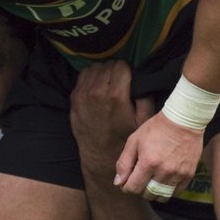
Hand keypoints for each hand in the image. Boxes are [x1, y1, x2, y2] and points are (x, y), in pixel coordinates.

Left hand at [70, 60, 137, 176]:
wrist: (100, 155)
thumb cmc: (123, 138)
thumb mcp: (143, 122)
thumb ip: (146, 97)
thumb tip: (143, 79)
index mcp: (115, 95)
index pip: (121, 65)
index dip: (127, 71)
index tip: (129, 79)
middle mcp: (97, 91)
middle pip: (108, 64)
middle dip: (116, 71)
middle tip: (120, 83)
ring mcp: (83, 93)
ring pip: (95, 67)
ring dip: (103, 73)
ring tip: (108, 84)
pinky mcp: (74, 97)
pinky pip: (83, 75)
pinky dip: (91, 77)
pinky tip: (97, 87)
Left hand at [114, 110, 202, 202]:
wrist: (184, 120)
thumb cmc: (156, 128)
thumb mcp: (135, 140)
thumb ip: (124, 162)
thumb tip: (118, 183)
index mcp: (148, 162)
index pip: (133, 188)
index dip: (127, 187)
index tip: (127, 182)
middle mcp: (164, 171)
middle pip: (147, 194)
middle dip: (139, 190)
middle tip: (139, 179)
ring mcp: (178, 174)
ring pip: (162, 197)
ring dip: (153, 192)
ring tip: (151, 181)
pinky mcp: (189, 174)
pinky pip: (176, 193)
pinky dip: (167, 191)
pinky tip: (163, 180)